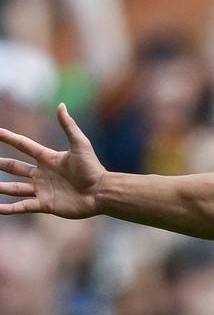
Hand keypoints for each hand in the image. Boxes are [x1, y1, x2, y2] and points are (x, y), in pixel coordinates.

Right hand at [0, 104, 105, 218]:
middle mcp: (42, 174)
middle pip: (15, 167)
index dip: (8, 137)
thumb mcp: (80, 145)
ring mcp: (43, 189)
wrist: (101, 192)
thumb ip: (69, 126)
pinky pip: (23, 206)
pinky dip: (10, 209)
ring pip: (15, 188)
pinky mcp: (46, 204)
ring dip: (1, 187)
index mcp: (48, 158)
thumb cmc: (93, 169)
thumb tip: (61, 105)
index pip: (23, 145)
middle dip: (0, 163)